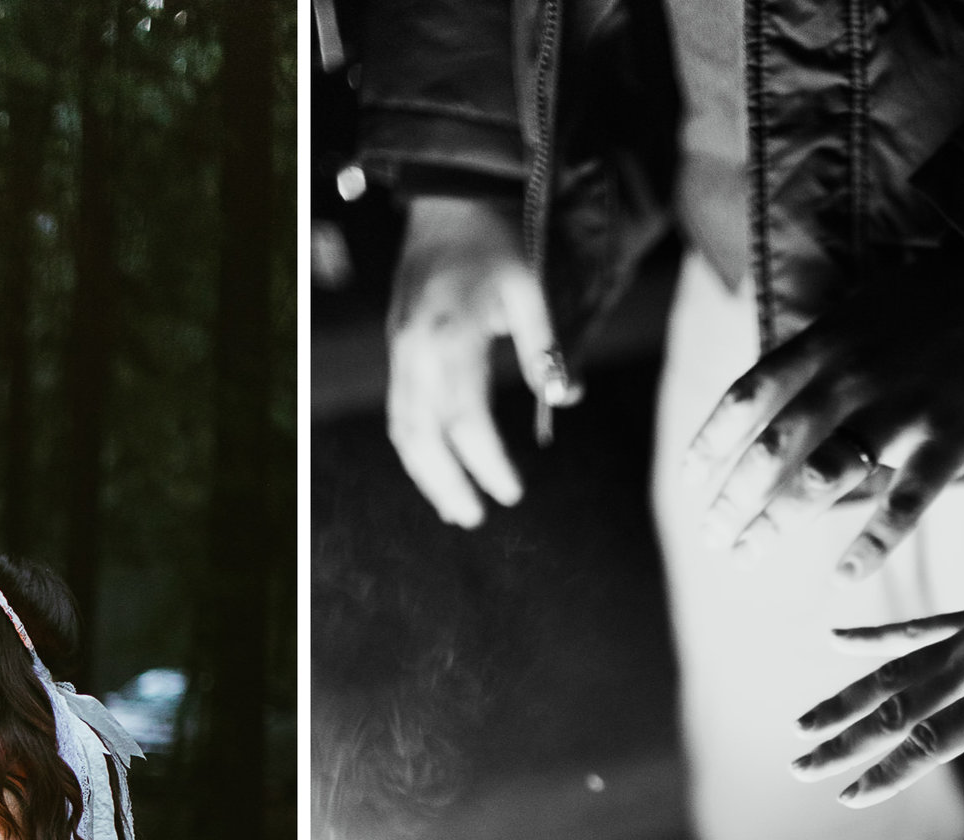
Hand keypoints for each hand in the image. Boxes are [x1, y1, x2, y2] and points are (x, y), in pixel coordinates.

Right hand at [385, 195, 577, 528]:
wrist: (446, 197)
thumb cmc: (495, 237)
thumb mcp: (531, 285)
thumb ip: (545, 345)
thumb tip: (566, 398)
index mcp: (449, 339)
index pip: (466, 422)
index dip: (488, 464)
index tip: (512, 493)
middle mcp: (415, 352)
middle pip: (422, 438)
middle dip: (447, 484)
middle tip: (474, 519)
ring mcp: (400, 351)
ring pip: (402, 429)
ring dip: (424, 473)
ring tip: (453, 506)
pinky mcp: (397, 348)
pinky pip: (399, 410)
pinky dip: (415, 445)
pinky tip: (436, 464)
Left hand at [689, 247, 963, 574]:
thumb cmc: (933, 307)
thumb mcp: (858, 314)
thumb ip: (812, 361)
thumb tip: (762, 413)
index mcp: (824, 342)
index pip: (745, 398)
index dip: (710, 445)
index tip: (689, 485)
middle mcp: (851, 375)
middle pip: (771, 449)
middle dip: (732, 500)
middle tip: (713, 539)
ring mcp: (902, 407)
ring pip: (820, 478)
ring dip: (773, 525)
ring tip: (745, 558)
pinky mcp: (953, 437)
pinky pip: (904, 502)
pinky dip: (870, 544)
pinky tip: (841, 576)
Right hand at [790, 552, 963, 804]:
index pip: (926, 743)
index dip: (883, 773)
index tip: (844, 796)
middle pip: (891, 709)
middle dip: (842, 741)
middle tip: (799, 766)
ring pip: (890, 671)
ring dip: (843, 698)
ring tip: (802, 722)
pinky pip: (912, 627)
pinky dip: (870, 637)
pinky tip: (835, 639)